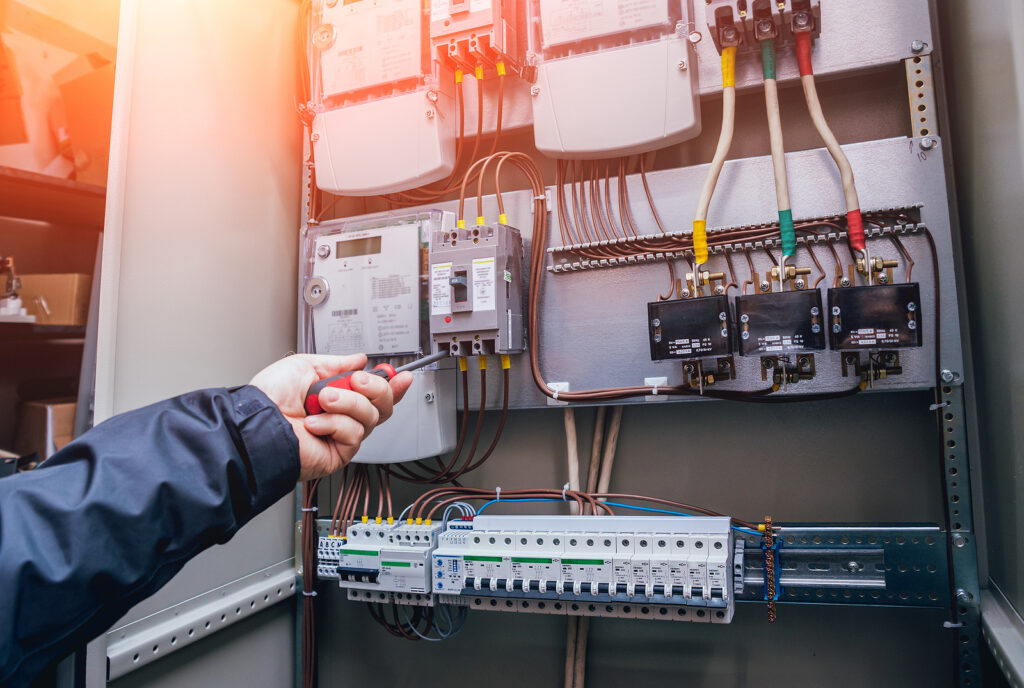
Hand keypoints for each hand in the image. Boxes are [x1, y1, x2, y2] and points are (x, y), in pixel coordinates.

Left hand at [249, 354, 412, 480]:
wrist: (257, 422)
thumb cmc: (270, 398)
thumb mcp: (306, 366)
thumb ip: (337, 363)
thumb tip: (359, 359)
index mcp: (338, 395)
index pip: (375, 393)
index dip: (394, 385)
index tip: (402, 376)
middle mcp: (343, 415)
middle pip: (384, 405)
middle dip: (377, 388)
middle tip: (358, 381)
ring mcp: (342, 435)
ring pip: (371, 417)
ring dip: (347, 403)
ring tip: (322, 400)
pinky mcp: (339, 453)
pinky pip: (355, 434)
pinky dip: (334, 424)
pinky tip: (314, 424)